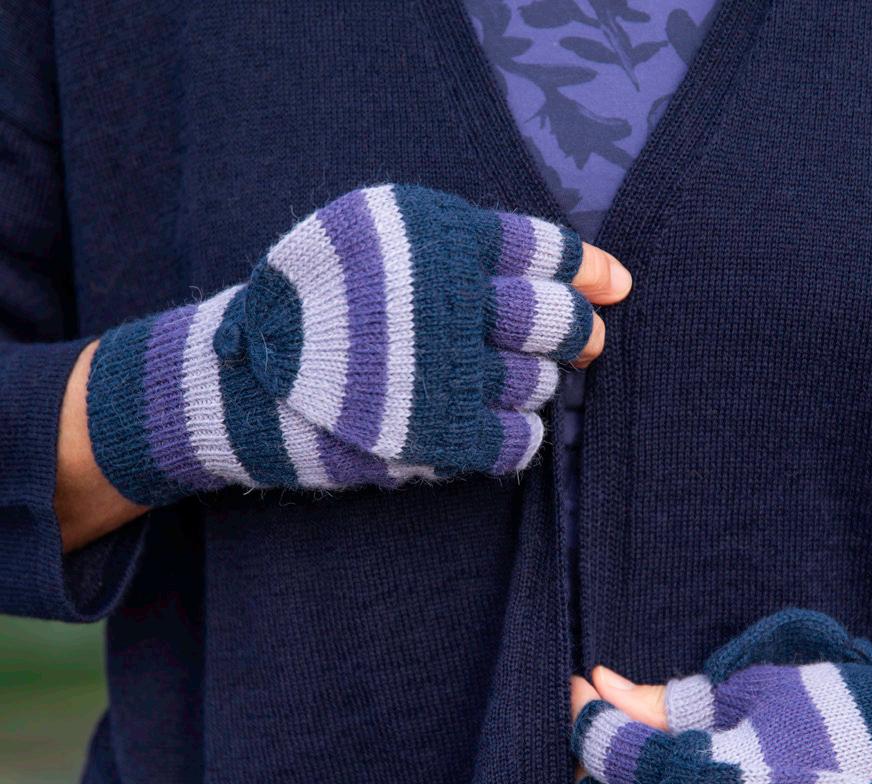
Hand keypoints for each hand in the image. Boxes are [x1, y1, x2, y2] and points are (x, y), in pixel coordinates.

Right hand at [83, 184, 631, 509]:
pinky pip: (519, 439)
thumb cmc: (314, 310)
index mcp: (432, 240)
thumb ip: (449, 247)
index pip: (540, 248)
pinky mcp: (440, 434)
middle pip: (553, 317)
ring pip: (539, 380)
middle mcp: (444, 300)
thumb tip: (559, 272)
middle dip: (581, 331)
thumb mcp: (367, 241)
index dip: (589, 268)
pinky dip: (525, 434)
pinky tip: (507, 426)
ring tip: (509, 381)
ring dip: (538, 383)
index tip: (615, 285)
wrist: (240, 384)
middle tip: (586, 341)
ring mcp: (444, 371)